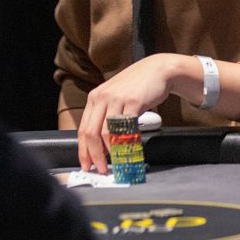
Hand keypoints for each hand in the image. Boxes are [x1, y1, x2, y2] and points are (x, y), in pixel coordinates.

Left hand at [76, 54, 184, 173]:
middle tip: (100, 169)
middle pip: (91, 133)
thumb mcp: (115, 98)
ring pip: (106, 132)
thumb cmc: (137, 87)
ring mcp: (117, 99)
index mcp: (94, 98)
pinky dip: (125, 142)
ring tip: (115, 163)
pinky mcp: (133, 102)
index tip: (87, 164)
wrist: (157, 70)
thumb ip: (106, 117)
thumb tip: (102, 145)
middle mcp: (102, 98)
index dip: (83, 150)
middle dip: (94, 155)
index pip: (83, 129)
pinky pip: (125, 127)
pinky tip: (128, 150)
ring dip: (110, 152)